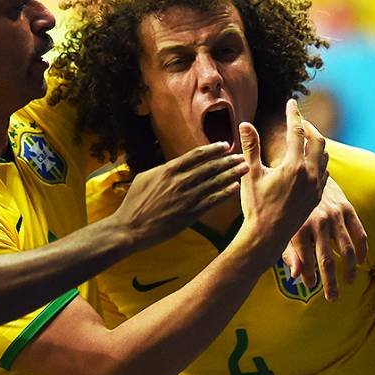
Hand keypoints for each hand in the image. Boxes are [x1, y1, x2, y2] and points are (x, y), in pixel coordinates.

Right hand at [114, 141, 248, 247]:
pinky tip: (235, 188)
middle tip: (241, 156)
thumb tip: (173, 165)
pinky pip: (212, 201)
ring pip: (214, 182)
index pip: (196, 155)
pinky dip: (225, 193)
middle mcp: (180, 181)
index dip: (213, 149)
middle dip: (228, 160)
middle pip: (210, 167)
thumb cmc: (134, 203)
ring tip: (244, 168)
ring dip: (231, 174)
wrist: (130, 228)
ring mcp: (186, 198)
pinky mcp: (190, 214)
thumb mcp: (144, 178)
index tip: (225, 145)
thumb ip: (162, 170)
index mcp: (168, 170)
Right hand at [238, 100, 328, 262]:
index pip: (296, 131)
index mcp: (293, 165)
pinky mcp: (317, 197)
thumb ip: (250, 147)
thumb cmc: (256, 206)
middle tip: (298, 119)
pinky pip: (325, 172)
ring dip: (316, 143)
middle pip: (317, 140)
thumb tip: (245, 124)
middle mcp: (310, 174)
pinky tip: (309, 162)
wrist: (267, 236)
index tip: (290, 102)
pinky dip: (319, 161)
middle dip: (309, 126)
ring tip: (304, 138)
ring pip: (324, 156)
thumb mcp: (249, 174)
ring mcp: (316, 186)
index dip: (293, 114)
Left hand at [282, 176, 367, 300]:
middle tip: (332, 298)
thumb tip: (295, 276)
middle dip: (329, 281)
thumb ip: (288, 251)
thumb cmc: (286, 201)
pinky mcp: (347, 209)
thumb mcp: (282, 223)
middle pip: (326, 260)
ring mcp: (334, 216)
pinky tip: (360, 264)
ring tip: (347, 283)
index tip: (309, 287)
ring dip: (348, 270)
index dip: (308, 276)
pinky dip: (362, 251)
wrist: (300, 168)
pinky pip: (360, 235)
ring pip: (347, 250)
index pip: (305, 260)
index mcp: (297, 226)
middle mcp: (317, 222)